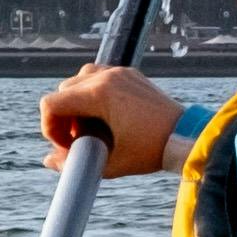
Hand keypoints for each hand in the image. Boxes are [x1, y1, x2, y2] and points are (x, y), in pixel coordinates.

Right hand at [35, 63, 177, 175]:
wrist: (187, 137)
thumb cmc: (151, 151)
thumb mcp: (110, 164)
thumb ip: (74, 164)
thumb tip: (48, 161)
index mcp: (98, 94)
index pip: (51, 103)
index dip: (50, 128)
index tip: (66, 145)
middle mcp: (106, 76)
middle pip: (63, 92)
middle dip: (64, 117)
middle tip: (80, 140)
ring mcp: (119, 73)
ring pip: (80, 80)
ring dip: (77, 103)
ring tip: (92, 126)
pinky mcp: (130, 75)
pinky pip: (99, 76)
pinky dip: (94, 93)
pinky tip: (105, 115)